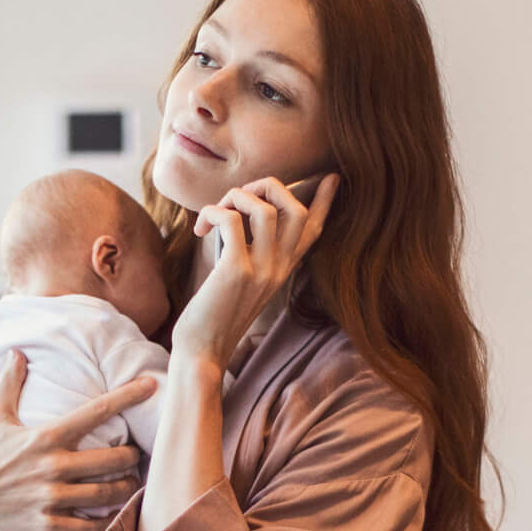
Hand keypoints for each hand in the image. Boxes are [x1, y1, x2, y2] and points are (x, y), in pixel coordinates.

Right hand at [0, 350, 156, 530]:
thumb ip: (9, 384)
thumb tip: (16, 352)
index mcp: (45, 437)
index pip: (96, 412)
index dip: (127, 396)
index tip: (151, 385)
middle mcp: (52, 467)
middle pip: (113, 460)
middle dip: (133, 458)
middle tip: (138, 456)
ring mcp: (50, 499)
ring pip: (107, 494)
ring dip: (126, 490)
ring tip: (132, 485)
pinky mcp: (45, 527)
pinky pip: (88, 528)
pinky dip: (106, 523)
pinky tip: (114, 518)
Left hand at [175, 173, 339, 368]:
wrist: (202, 353)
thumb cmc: (214, 316)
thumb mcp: (243, 282)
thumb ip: (251, 254)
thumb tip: (236, 218)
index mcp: (283, 270)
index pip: (314, 230)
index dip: (324, 201)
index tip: (331, 177)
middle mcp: (279, 268)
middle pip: (296, 208)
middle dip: (268, 186)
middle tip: (237, 198)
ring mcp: (261, 269)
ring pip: (264, 207)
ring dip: (234, 197)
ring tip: (213, 213)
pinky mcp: (236, 271)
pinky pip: (231, 220)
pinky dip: (213, 212)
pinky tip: (200, 229)